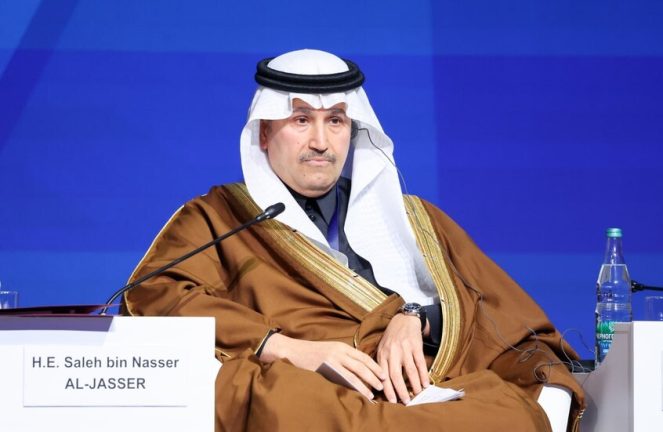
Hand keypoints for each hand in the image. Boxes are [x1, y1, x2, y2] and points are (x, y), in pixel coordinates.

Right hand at [259, 333, 385, 399]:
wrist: (293, 350)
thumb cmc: (311, 353)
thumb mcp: (330, 350)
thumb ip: (343, 357)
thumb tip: (358, 369)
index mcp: (342, 346)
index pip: (363, 356)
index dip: (374, 366)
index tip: (383, 375)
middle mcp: (339, 351)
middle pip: (362, 364)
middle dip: (374, 376)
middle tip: (383, 385)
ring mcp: (333, 359)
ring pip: (354, 372)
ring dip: (366, 383)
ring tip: (374, 392)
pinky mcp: (325, 367)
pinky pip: (343, 378)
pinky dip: (353, 386)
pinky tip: (359, 392)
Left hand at [377, 313, 428, 403]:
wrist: (404, 319)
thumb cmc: (392, 337)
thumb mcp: (382, 347)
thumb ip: (381, 363)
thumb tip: (381, 384)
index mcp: (382, 353)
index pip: (383, 375)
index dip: (387, 389)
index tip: (391, 401)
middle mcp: (392, 351)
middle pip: (395, 374)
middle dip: (400, 390)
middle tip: (405, 402)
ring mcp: (404, 348)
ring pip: (410, 370)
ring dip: (414, 384)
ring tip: (417, 394)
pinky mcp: (416, 345)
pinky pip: (420, 363)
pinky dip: (423, 374)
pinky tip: (426, 383)